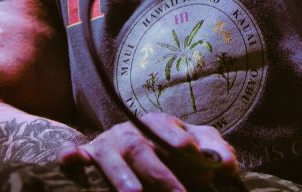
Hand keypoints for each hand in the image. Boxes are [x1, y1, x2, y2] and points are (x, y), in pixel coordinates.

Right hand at [58, 112, 238, 191]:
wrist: (118, 145)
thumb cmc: (162, 148)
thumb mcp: (189, 146)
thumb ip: (212, 152)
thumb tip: (231, 165)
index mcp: (156, 124)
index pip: (168, 128)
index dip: (180, 140)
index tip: (195, 154)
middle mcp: (130, 132)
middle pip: (142, 148)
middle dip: (160, 173)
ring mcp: (107, 145)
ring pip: (111, 157)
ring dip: (121, 176)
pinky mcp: (86, 159)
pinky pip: (75, 156)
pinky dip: (71, 156)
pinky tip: (70, 158)